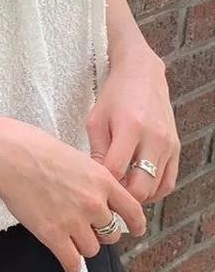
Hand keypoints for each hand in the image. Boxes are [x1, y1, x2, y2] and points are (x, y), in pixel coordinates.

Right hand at [0, 118, 146, 271]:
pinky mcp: (53, 235)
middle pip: (111, 234)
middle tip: (85, 226)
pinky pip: (72, 262)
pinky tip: (65, 259)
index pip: (133, 210)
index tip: (135, 230)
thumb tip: (95, 194)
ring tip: (68, 236)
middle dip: (100, 232)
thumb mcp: (75, 157)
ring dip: (82, 246)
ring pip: (92, 249)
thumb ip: (91, 179)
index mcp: (102, 180)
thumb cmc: (34, 148)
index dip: (136, 224)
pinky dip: (70, 264)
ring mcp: (74, 220)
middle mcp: (93, 202)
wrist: (8, 155)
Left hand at [86, 47, 180, 205]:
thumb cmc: (114, 96)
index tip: (94, 185)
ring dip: (138, 196)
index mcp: (130, 128)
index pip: (116, 170)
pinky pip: (169, 182)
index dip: (103, 183)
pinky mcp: (176, 148)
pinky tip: (138, 186)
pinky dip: (154, 191)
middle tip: (109, 193)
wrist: (142, 75)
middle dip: (122, 196)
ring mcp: (168, 145)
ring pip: (156, 189)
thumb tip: (97, 179)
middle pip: (141, 186)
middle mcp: (154, 138)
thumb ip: (97, 150)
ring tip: (121, 190)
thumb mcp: (96, 119)